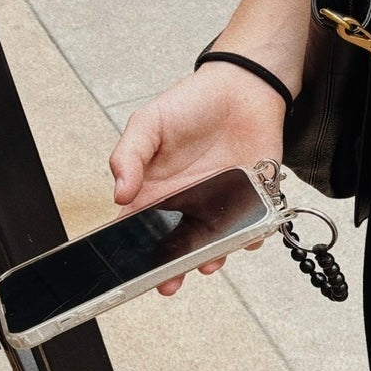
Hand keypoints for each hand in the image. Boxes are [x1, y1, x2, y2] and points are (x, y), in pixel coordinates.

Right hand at [108, 64, 287, 296]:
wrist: (241, 86)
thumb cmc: (191, 104)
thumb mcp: (148, 123)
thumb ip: (129, 156)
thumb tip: (118, 193)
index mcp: (156, 191)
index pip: (138, 229)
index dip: (132, 252)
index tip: (127, 272)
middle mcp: (187, 205)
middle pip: (176, 247)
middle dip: (171, 269)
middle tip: (167, 284)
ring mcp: (220, 205)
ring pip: (214, 244)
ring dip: (211, 257)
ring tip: (207, 264)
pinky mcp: (253, 199)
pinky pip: (252, 227)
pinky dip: (250, 236)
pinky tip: (247, 236)